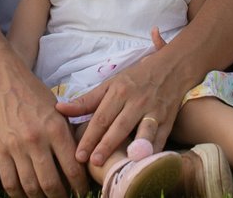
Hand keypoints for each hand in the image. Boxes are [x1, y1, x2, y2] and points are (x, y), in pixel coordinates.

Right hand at [0, 77, 88, 197]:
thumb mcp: (60, 112)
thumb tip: (82, 163)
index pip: (73, 168)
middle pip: (51, 183)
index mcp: (56, 129)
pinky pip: (9, 182)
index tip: (82, 192)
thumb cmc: (37, 96)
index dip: (80, 186)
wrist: (6, 83)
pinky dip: (19, 195)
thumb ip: (69, 137)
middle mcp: (37, 139)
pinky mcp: (0, 150)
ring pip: (31, 187)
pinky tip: (27, 195)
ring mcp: (16, 146)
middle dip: (61, 197)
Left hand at [55, 44, 188, 166]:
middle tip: (92, 162)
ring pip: (143, 133)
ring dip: (133, 149)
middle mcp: (137, 101)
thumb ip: (86, 101)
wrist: (172, 67)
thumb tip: (60, 109)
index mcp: (119, 91)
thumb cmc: (136, 78)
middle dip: (106, 145)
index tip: (78, 155)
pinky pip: (160, 139)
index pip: (101, 117)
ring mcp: (154, 111)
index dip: (89, 137)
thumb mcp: (111, 84)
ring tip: (123, 164)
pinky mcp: (169, 121)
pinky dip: (153, 152)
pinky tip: (144, 163)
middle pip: (119, 126)